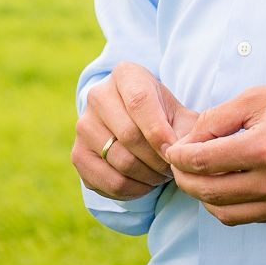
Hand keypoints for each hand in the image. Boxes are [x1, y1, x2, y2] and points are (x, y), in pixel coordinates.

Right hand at [73, 61, 197, 199]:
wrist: (135, 125)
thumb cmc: (163, 117)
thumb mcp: (179, 114)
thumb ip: (188, 130)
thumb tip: (180, 153)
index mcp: (125, 75)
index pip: (138, 101)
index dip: (159, 131)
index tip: (174, 152)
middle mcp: (97, 95)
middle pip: (128, 134)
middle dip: (157, 159)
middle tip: (173, 167)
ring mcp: (83, 125)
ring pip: (120, 161)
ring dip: (148, 176)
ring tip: (161, 174)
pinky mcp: (78, 155)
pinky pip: (108, 181)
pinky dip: (133, 190)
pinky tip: (145, 183)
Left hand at [163, 81, 265, 225]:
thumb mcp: (258, 97)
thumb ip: (218, 118)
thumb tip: (189, 140)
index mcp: (264, 147)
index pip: (204, 162)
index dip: (180, 157)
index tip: (173, 150)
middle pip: (209, 193)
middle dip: (184, 180)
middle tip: (178, 166)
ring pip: (225, 213)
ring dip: (204, 198)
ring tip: (199, 177)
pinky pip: (249, 218)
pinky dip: (229, 206)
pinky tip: (225, 187)